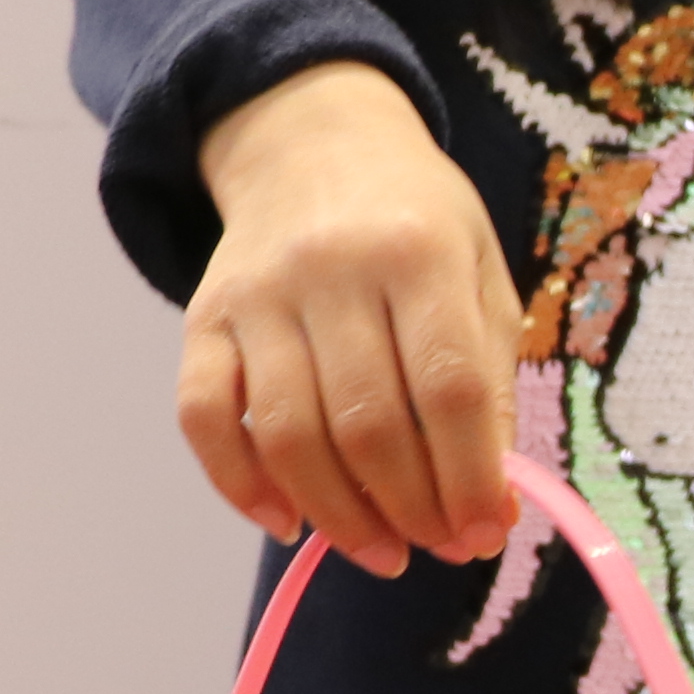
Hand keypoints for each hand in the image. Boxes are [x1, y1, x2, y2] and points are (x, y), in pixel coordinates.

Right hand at [180, 63, 522, 571]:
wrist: (315, 142)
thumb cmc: (416, 222)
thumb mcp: (480, 274)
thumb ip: (489, 380)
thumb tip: (490, 505)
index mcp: (420, 252)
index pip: (449, 390)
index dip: (470, 478)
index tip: (486, 533)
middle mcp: (332, 269)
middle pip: (368, 424)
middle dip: (412, 509)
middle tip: (439, 547)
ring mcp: (257, 295)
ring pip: (289, 435)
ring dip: (339, 517)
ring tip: (382, 551)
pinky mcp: (202, 318)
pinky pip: (204, 418)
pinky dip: (240, 486)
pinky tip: (287, 522)